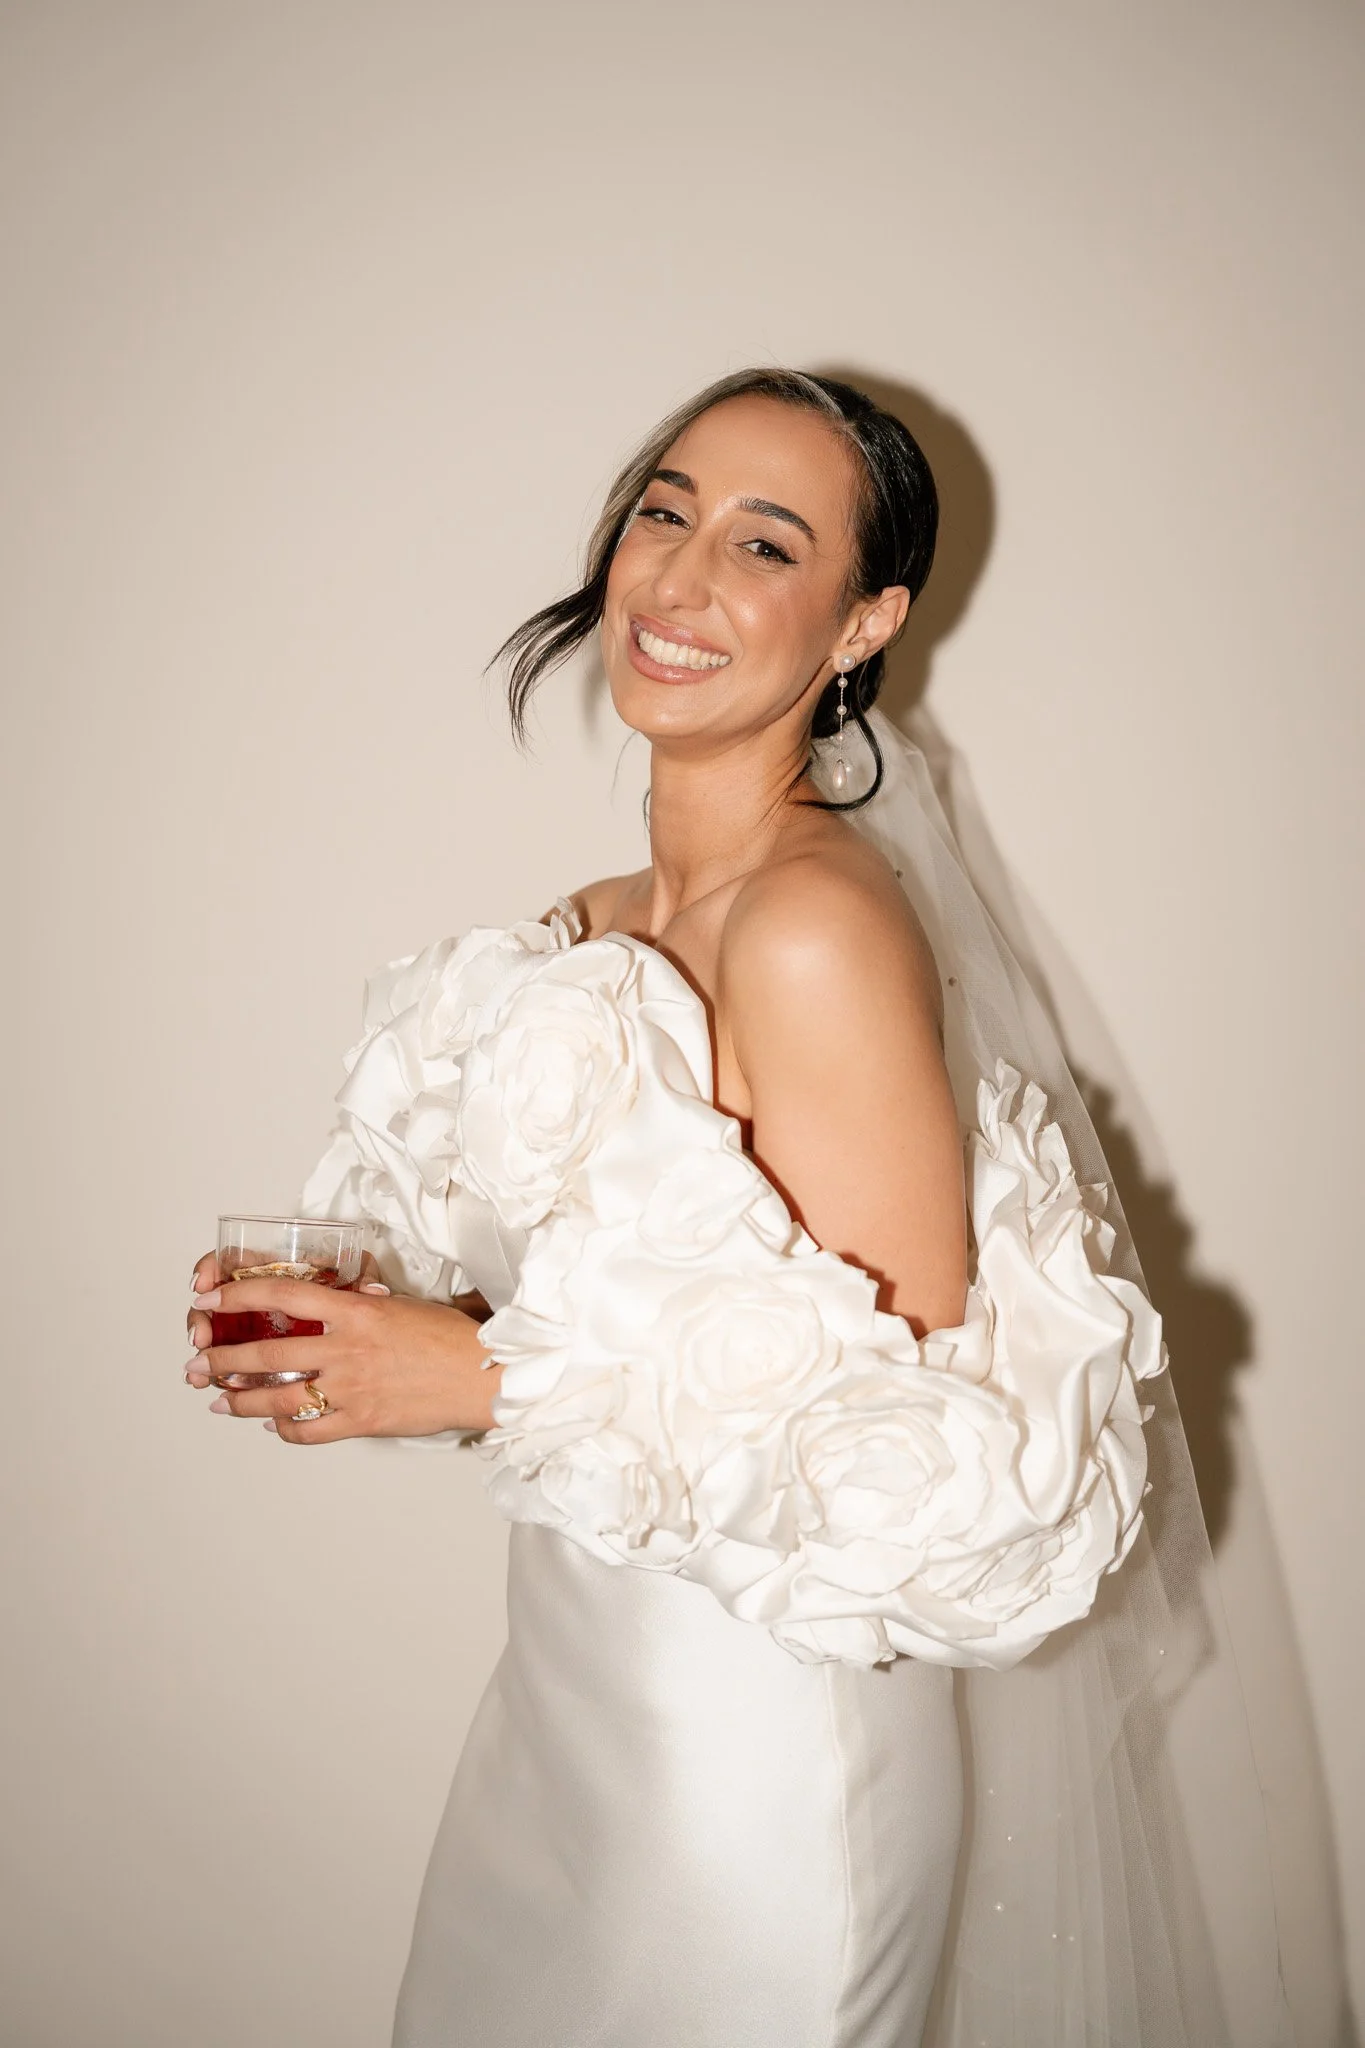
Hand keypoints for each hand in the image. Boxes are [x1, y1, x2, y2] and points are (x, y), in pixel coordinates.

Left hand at [184, 1254, 501, 1442]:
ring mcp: (352, 1388)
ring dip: (242, 1400)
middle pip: (267, 1353)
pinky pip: (309, 1431)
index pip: (282, 1294)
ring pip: (278, 1398)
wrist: (482, 1375)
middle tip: (201, 1360)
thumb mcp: (398, 1304)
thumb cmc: (447, 1337)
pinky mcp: (361, 1421)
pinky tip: (273, 1426)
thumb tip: (331, 1301)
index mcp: (355, 1311)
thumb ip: (357, 1304)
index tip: (210, 1299)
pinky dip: (285, 1431)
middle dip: (225, 1358)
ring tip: (222, 1399)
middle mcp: (346, 1349)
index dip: (237, 1295)